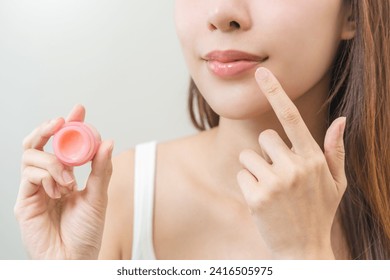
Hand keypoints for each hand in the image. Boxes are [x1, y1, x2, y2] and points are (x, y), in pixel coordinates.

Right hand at [14, 105, 113, 258]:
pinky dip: (47, 176)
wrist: (74, 258)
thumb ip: (101, 170)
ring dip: (54, 161)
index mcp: (66, 176)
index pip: (63, 144)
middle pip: (39, 143)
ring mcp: (34, 188)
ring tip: (70, 180)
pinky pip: (29, 174)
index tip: (79, 109)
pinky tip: (60, 190)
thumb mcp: (98, 196)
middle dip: (49, 128)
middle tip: (61, 121)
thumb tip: (108, 141)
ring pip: (32, 155)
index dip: (69, 125)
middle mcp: (48, 179)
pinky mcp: (24, 200)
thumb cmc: (86, 232)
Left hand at [237, 68, 346, 258]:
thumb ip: (335, 150)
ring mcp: (275, 182)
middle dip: (267, 152)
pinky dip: (248, 186)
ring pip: (248, 155)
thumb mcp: (336, 183)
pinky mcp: (257, 196)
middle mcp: (295, 166)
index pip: (292, 117)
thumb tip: (340, 119)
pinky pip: (241, 175)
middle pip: (264, 137)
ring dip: (256, 170)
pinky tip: (262, 201)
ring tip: (271, 190)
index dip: (276, 92)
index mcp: (313, 159)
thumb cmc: (319, 212)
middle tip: (278, 175)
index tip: (261, 73)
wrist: (303, 249)